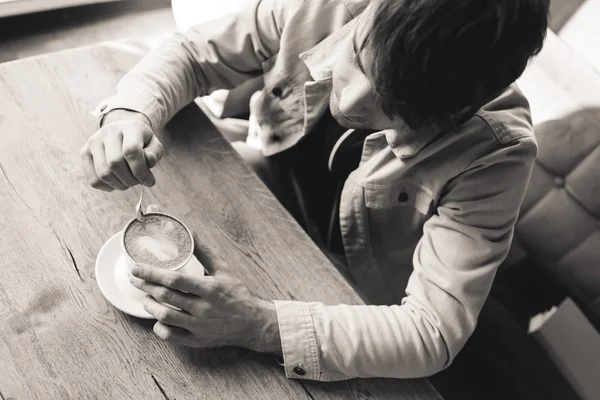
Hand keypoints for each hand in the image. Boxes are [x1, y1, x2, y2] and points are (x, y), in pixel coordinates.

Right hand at [80, 109, 163, 191]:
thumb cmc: (141, 142)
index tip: (150, 181)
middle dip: (131, 180)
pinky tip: (116, 182)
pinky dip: (107, 187)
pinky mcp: (84, 153)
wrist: (123, 132)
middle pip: (115, 164)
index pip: (131, 151)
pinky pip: (93, 180)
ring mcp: (93, 142)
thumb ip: (154, 153)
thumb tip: (148, 161)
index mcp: (129, 127)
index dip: (141, 171)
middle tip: (138, 182)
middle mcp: (108, 132)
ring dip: (120, 185)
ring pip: (103, 173)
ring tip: (129, 182)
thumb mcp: (154, 145)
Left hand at [129, 205, 281, 354]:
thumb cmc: (237, 293)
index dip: (152, 273)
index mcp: (209, 289)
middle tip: (134, 278)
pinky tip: (158, 318)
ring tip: (145, 296)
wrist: (252, 322)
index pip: (174, 280)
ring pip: (165, 316)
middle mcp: (203, 308)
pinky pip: (170, 336)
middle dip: (145, 286)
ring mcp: (199, 326)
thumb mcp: (223, 269)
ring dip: (150, 305)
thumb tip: (190, 231)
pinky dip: (159, 327)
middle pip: (166, 297)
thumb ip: (204, 251)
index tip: (137, 267)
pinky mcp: (196, 340)